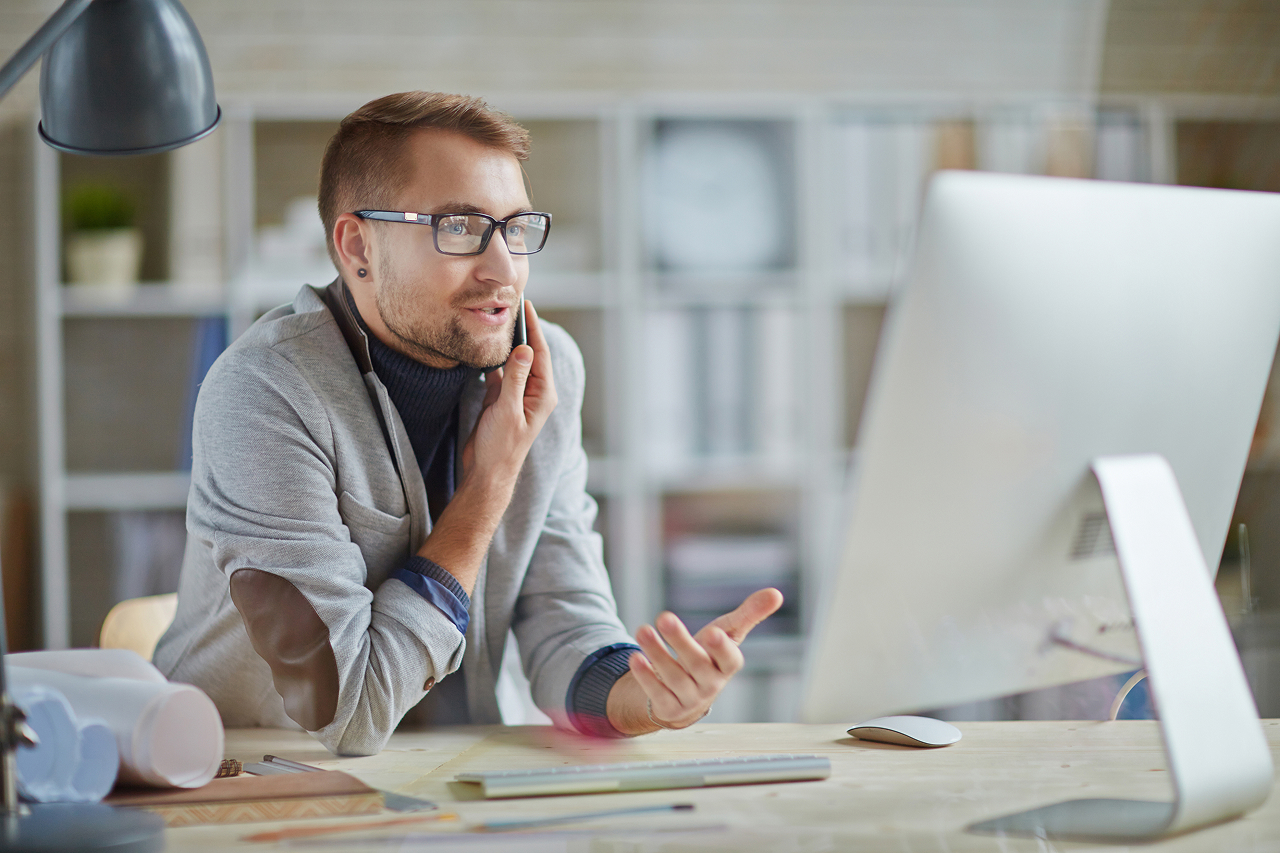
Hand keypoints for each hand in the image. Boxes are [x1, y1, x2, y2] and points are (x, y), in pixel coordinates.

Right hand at [460, 300, 556, 488]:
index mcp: (543, 394)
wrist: (487, 472)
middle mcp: (534, 392)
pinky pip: (502, 373)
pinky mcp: (503, 399)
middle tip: (512, 305)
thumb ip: (516, 379)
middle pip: (530, 354)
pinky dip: (495, 359)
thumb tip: (524, 349)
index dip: (533, 328)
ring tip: (501, 319)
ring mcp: (518, 395)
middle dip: (523, 330)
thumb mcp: (508, 410)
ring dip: (509, 343)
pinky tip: (489, 346)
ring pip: (515, 362)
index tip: (526, 305)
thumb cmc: (501, 447)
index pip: (540, 354)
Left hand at [627, 588, 783, 728]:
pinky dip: (646, 677)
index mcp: (727, 665)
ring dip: (657, 653)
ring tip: (642, 630)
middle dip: (680, 641)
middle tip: (664, 617)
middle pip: (697, 664)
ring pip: (673, 677)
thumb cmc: (708, 655)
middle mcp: (711, 684)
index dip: (722, 648)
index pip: (730, 660)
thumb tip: (776, 593)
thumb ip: (749, 614)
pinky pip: (658, 693)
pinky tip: (636, 658)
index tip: (713, 632)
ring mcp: (690, 699)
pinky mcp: (669, 707)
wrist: (685, 693)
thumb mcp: (726, 633)